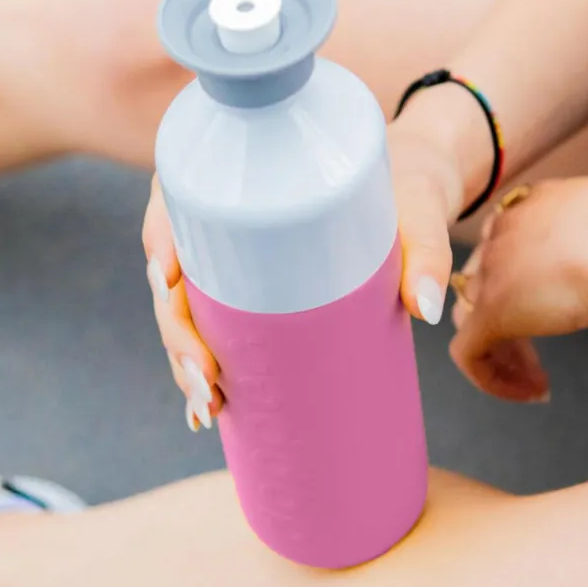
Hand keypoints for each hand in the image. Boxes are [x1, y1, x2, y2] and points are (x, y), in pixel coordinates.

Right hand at [141, 125, 462, 429]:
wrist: (415, 188)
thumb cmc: (408, 183)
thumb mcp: (415, 207)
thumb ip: (424, 248)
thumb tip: (427, 310)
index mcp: (246, 176)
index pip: (177, 194)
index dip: (160, 237)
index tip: (170, 282)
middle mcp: (227, 216)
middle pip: (176, 270)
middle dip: (177, 333)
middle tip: (208, 382)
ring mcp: (234, 258)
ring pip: (185, 308)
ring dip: (184, 362)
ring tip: (208, 410)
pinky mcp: (250, 291)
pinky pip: (210, 326)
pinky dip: (203, 368)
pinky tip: (207, 410)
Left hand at [449, 178, 587, 402]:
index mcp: (533, 206)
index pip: (507, 245)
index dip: (521, 283)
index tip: (553, 307)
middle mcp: (502, 234)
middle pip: (484, 283)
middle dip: (510, 323)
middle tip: (537, 358)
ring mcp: (490, 272)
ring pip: (471, 319)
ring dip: (504, 355)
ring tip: (536, 383)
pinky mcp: (490, 312)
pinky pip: (469, 354)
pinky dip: (492, 379)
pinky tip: (532, 392)